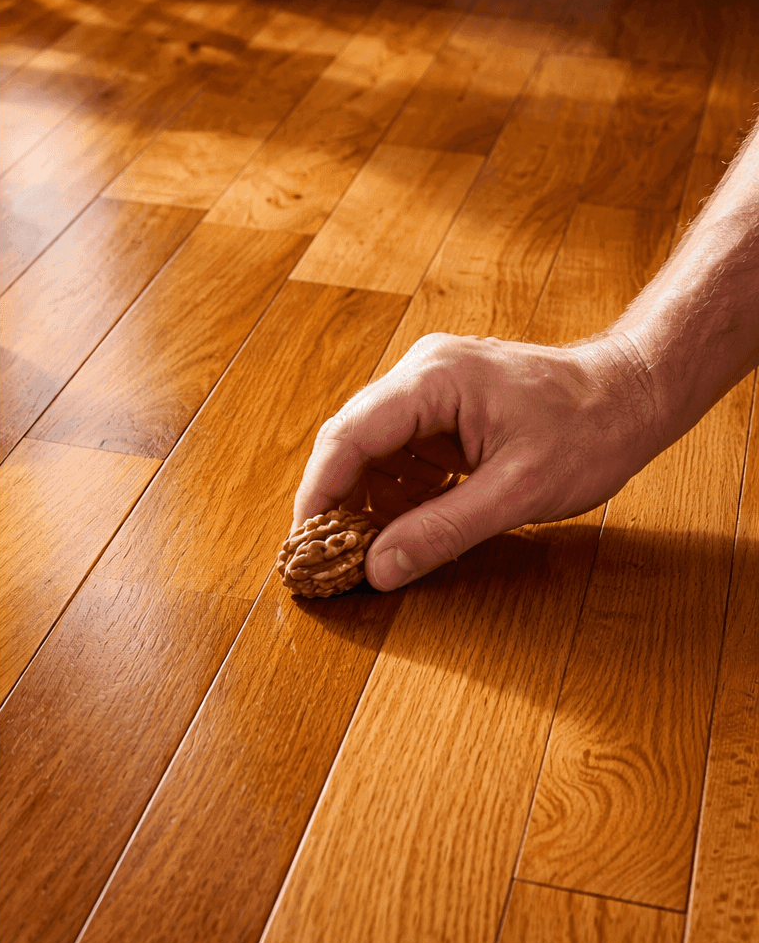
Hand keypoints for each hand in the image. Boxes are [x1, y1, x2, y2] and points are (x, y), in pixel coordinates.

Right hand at [293, 331, 661, 590]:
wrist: (636, 393)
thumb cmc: (591, 431)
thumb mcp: (518, 492)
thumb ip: (442, 531)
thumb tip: (377, 570)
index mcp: (433, 379)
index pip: (348, 436)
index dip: (319, 494)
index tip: (305, 544)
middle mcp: (420, 372)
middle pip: (351, 441)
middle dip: (340, 502)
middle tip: (333, 557)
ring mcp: (429, 386)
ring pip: (372, 449)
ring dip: (371, 500)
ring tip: (380, 546)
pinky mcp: (442, 406)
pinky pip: (400, 450)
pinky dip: (399, 490)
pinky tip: (414, 521)